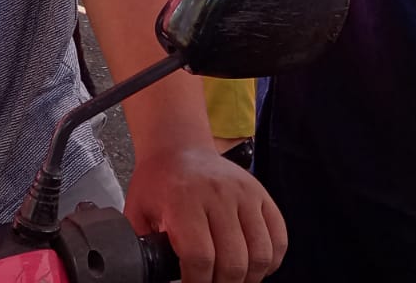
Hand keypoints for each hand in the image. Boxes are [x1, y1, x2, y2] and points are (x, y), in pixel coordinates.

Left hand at [124, 145, 286, 282]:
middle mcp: (218, 195)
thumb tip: (143, 271)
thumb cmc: (158, 181)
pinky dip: (271, 261)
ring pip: (261, 254)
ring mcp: (244, 193)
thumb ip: (142, 245)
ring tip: (232, 280)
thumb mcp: (137, 211)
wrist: (178, 147)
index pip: (199, 256)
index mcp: (184, 200)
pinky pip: (279, 237)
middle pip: (233, 262)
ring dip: (248, 278)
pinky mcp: (261, 194)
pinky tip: (253, 266)